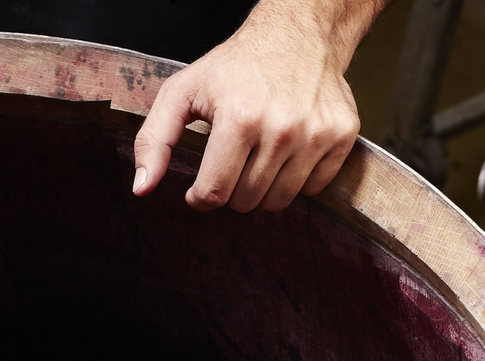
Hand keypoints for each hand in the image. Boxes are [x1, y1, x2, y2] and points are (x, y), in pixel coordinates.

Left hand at [131, 1, 365, 212]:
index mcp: (239, 119)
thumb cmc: (236, 66)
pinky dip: (297, 179)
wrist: (299, 34)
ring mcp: (316, 135)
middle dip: (232, 189)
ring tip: (258, 156)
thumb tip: (142, 188)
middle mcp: (282, 129)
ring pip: (279, 202)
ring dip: (263, 188)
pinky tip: (288, 151)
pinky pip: (313, 189)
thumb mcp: (183, 92)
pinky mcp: (342, 137)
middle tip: (232, 160)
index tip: (200, 187)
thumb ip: (154, 139)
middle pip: (245, 201)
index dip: (200, 197)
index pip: (214, 193)